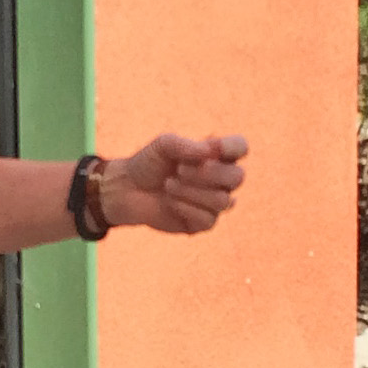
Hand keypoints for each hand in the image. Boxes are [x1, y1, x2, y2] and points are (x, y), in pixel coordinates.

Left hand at [101, 133, 247, 234]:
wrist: (127, 189)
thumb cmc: (148, 163)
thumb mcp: (163, 145)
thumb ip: (185, 144)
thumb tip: (209, 152)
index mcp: (215, 155)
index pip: (240, 147)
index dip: (233, 148)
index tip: (214, 147)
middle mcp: (220, 179)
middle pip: (237, 177)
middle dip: (207, 174)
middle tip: (179, 169)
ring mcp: (213, 202)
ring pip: (223, 201)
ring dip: (192, 191)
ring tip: (168, 184)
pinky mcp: (202, 223)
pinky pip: (208, 219)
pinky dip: (186, 207)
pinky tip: (170, 201)